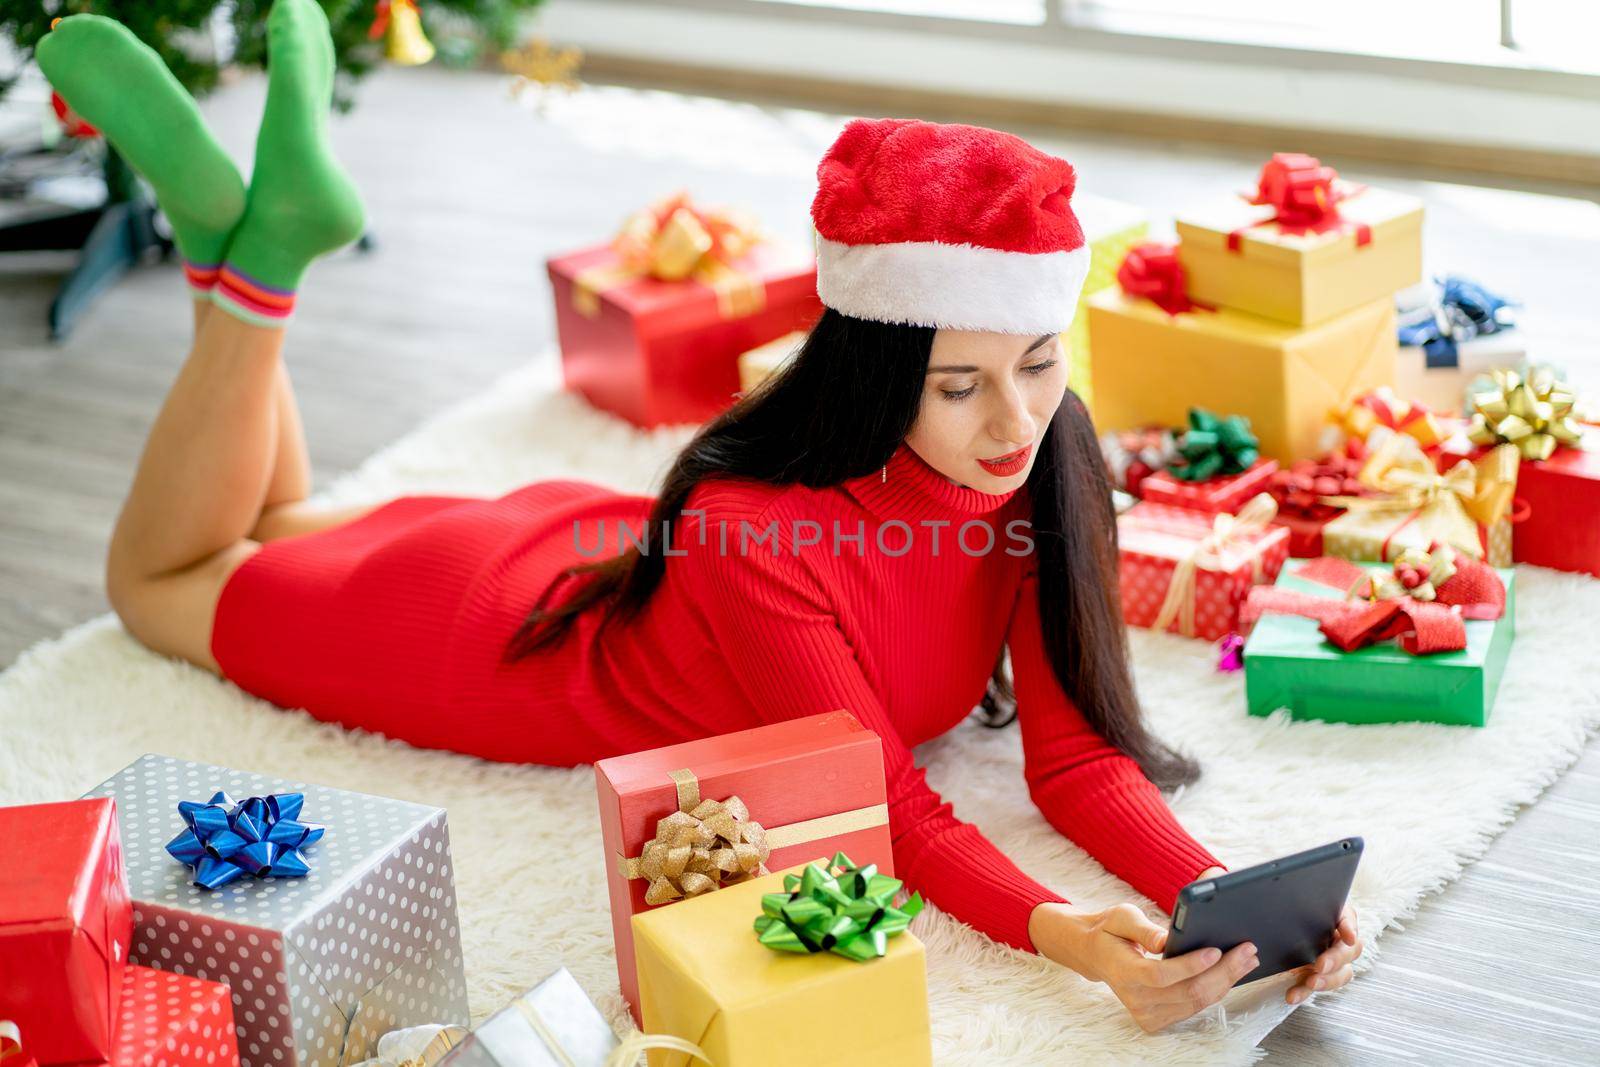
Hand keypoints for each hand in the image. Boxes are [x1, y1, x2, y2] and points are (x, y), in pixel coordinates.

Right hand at [1029, 901, 1258, 1032]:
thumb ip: (1144, 928)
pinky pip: (1195, 1007)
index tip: (1216, 949)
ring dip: (1227, 981)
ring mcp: (1147, 1014)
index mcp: (1124, 972)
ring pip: (1197, 1003)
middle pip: (1187, 992)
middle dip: (1223, 971)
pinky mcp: (1158, 1020)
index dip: (1191, 965)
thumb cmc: (1111, 931)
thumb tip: (1168, 939)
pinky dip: (1216, 990)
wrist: (1096, 955)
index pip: (1161, 975)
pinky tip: (1231, 973)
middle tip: (1247, 950)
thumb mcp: (1121, 917)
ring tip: (1247, 959)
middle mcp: (1135, 999)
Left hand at [1197, 867, 1362, 1005]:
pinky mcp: (1313, 972)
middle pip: (1349, 948)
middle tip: (1319, 964)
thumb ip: (1257, 886)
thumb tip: (1231, 880)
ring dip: (1328, 979)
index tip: (1346, 934)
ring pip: (1341, 971)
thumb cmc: (1262, 900)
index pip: (1347, 915)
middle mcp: (1331, 934)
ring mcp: (1326, 955)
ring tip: (1310, 982)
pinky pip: (1316, 985)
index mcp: (1327, 910)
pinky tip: (1292, 994)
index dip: (1349, 925)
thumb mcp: (1259, 889)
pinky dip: (1305, 991)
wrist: (1253, 918)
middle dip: (1336, 958)